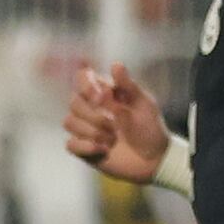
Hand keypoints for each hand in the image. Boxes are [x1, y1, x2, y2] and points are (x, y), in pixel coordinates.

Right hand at [63, 59, 168, 182]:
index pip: (82, 78)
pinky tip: (104, 150)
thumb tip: (116, 64)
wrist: (154, 159)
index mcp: (104, 93)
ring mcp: (85, 128)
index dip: (86, 86)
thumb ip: (128, 85)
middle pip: (73, 102)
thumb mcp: (143, 104)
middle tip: (116, 125)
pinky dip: (87, 147)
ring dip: (93, 132)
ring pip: (69, 122)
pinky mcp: (83, 148)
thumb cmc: (150, 128)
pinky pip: (70, 144)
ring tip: (113, 139)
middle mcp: (91, 108)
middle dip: (95, 115)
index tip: (102, 97)